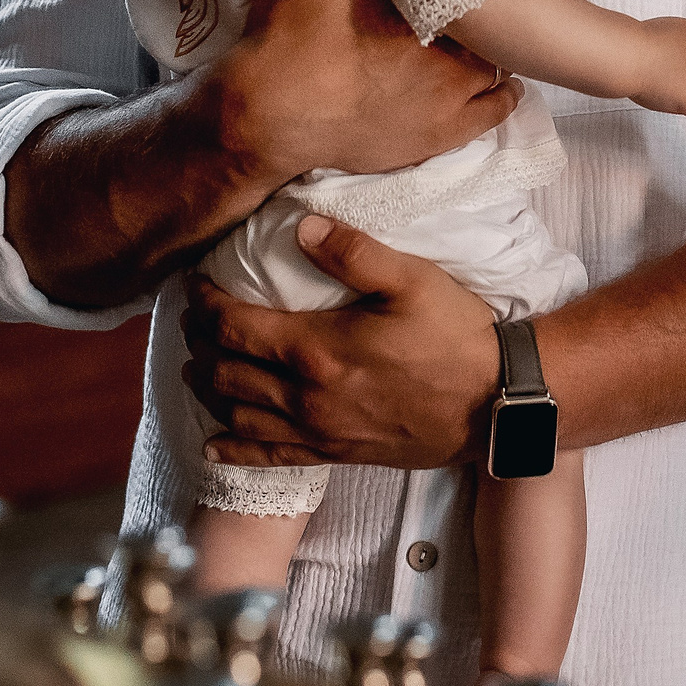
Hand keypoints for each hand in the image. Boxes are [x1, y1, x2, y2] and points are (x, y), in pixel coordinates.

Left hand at [183, 215, 498, 469]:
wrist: (494, 403)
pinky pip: (269, 458)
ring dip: (208, 391)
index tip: (196, 285)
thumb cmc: (455, 336)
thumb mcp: (411, 280)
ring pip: (238, 415)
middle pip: (225, 372)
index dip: (205, 305)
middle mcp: (306, 396)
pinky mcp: (335, 453)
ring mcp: (319, 431)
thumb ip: (353, 253)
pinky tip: (213, 444)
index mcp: (316, 349)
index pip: (234, 326)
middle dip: (200, 345)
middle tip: (192, 323)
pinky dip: (233, 450)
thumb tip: (300, 227)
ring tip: (196, 368)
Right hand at [212, 0, 520, 187]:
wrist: (264, 117)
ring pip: (500, 73)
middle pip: (496, 31)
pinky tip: (492, 82)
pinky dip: (496, 97)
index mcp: (425, 12)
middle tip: (477, 1)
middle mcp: (450, 61)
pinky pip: (490, 116)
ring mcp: (448, 107)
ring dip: (493, 54)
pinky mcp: (435, 141)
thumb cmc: (287, 35)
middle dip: (489, 16)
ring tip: (481, 37)